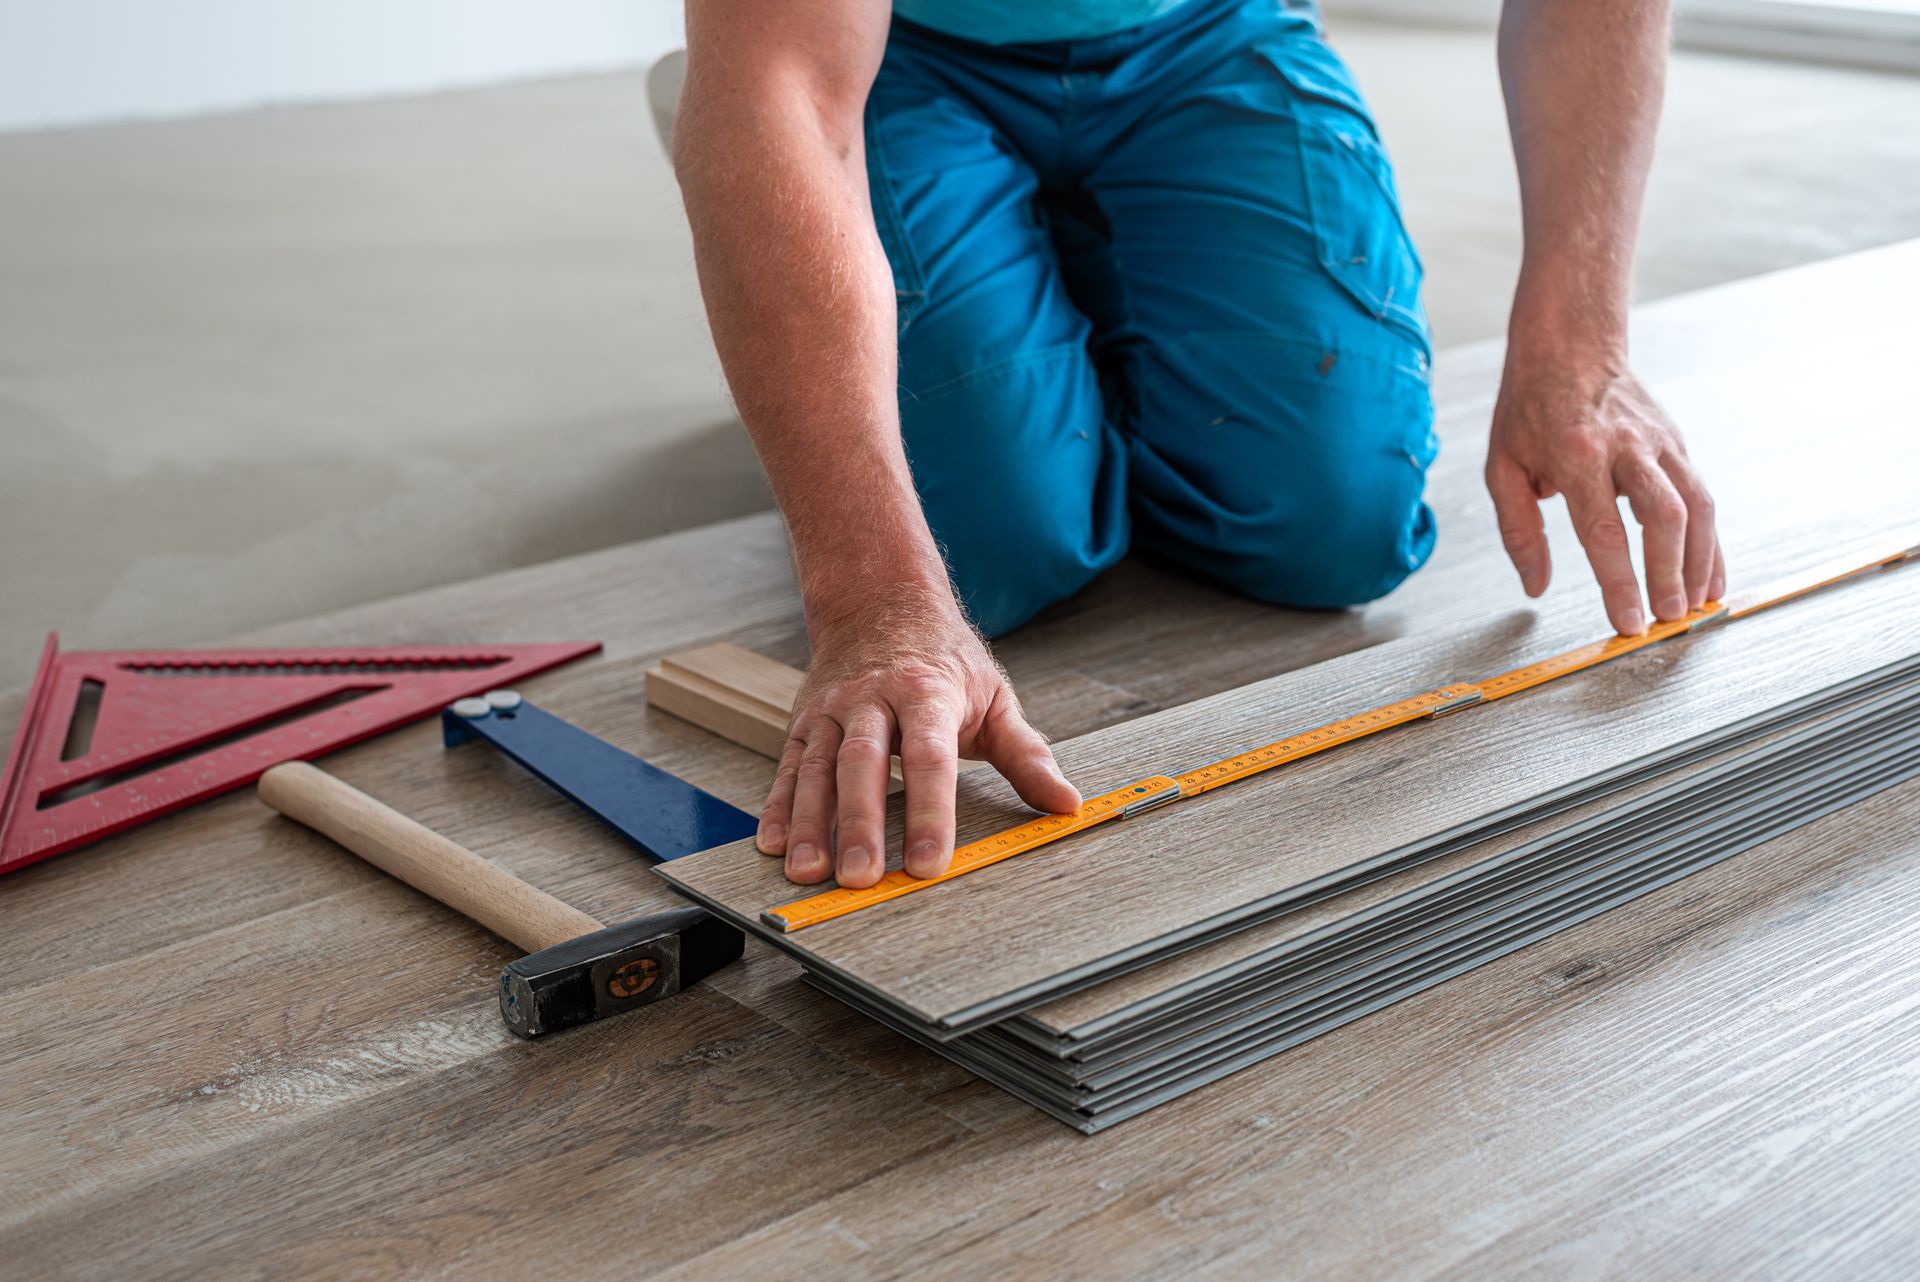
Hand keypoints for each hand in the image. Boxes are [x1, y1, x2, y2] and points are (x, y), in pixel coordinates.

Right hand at [756, 591, 1080, 888]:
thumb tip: (1066, 802)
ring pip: (818, 769)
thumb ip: (1028, 754)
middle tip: (862, 878)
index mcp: (926, 692)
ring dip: (810, 823)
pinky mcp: (804, 721)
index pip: (930, 757)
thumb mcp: (993, 696)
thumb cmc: (944, 658)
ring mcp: (832, 709)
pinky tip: (773, 844)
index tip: (932, 863)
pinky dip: (778, 806)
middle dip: (860, 824)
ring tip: (809, 872)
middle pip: (863, 765)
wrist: (880, 601)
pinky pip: (789, 767)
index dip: (931, 812)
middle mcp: (872, 699)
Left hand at [1485, 352, 1723, 633]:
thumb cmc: (1530, 408)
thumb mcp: (1503, 467)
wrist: (1570, 343)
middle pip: (1663, 517)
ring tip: (1697, 606)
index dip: (1619, 581)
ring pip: (1695, 505)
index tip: (1627, 621)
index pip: (1603, 530)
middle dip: (1669, 573)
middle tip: (1669, 619)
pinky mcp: (1676, 443)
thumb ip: (1519, 530)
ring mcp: (1658, 443)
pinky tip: (1710, 574)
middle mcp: (1625, 447)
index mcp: (1576, 455)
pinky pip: (1702, 495)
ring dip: (1701, 561)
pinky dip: (1711, 539)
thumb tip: (1534, 586)